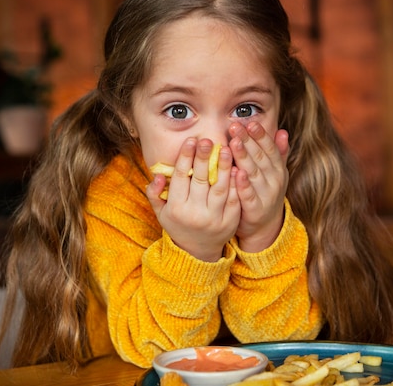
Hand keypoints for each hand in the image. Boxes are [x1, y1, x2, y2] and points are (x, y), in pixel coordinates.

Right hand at [147, 137, 240, 261]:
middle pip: (200, 179)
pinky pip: (234, 198)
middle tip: (208, 140)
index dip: (185, 157)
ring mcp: (214, 218)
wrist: (197, 252)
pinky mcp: (230, 222)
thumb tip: (157, 175)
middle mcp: (195, 213)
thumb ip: (154, 193)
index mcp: (176, 208)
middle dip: (204, 157)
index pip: (180, 177)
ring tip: (226, 149)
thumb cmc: (177, 225)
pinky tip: (237, 167)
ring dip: (224, 166)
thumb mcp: (161, 212)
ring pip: (220, 187)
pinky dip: (236, 182)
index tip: (191, 140)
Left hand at [228, 122, 288, 252]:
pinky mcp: (256, 210)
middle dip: (248, 141)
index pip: (269, 148)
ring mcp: (266, 195)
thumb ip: (277, 153)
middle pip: (260, 157)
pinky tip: (236, 173)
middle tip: (235, 127)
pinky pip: (249, 195)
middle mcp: (274, 180)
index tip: (249, 122)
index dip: (260, 135)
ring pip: (254, 173)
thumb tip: (283, 131)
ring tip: (234, 143)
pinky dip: (243, 184)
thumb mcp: (273, 173)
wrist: (264, 227)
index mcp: (277, 169)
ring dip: (244, 157)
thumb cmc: (264, 193)